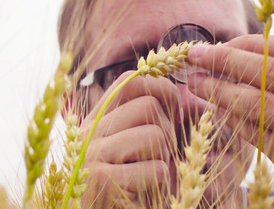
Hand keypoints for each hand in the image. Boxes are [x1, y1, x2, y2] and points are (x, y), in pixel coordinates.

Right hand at [78, 71, 180, 207]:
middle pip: (148, 105)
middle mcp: (88, 131)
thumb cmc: (129, 185)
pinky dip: (160, 183)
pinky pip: (156, 169)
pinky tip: (141, 193)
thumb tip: (184, 95)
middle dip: (168, 130)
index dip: (162, 90)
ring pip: (155, 134)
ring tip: (148, 175)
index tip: (173, 114)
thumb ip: (147, 119)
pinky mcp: (102, 180)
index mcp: (96, 119)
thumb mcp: (135, 146)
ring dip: (164, 159)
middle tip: (160, 154)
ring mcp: (92, 155)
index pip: (130, 80)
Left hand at [187, 35, 273, 207]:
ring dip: (221, 89)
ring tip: (195, 82)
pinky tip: (214, 111)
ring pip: (261, 102)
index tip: (218, 44)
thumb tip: (231, 55)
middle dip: (228, 60)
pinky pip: (259, 134)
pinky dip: (233, 120)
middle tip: (195, 56)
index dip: (252, 43)